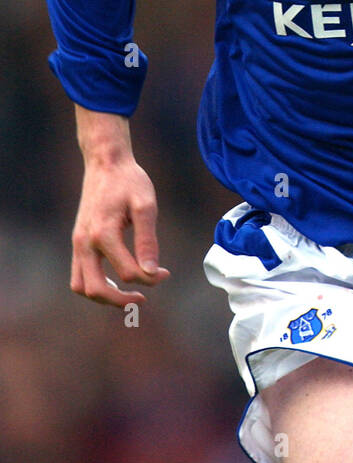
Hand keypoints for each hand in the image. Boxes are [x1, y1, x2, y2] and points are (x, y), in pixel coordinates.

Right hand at [71, 153, 169, 306]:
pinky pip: (78, 274)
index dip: (150, 278)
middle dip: (121, 300)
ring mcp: (77, 243)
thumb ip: (148, 240)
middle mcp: (85, 242)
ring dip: (104, 296)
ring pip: (81, 286)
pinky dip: (94, 284)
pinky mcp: (77, 242)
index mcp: (103, 234)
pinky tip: (115, 280)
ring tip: (127, 294)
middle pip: (96, 289)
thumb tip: (152, 272)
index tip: (165, 272)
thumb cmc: (129, 181)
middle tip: (143, 298)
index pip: (128, 272)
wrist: (105, 163)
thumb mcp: (146, 206)